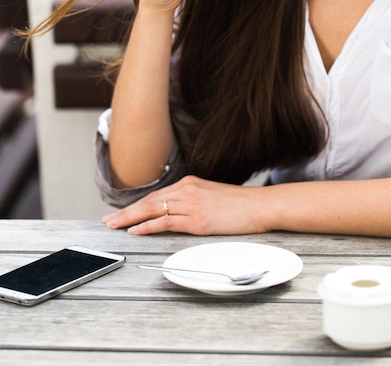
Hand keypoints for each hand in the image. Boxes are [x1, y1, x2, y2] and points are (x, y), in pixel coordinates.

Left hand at [102, 175, 270, 234]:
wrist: (258, 206)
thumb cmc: (238, 204)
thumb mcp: (211, 195)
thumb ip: (192, 199)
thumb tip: (176, 210)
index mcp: (189, 183)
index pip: (156, 194)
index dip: (136, 205)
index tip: (121, 212)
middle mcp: (187, 190)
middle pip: (149, 201)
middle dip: (126, 212)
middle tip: (108, 220)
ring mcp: (191, 204)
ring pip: (153, 210)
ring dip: (130, 219)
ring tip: (114, 226)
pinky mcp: (197, 219)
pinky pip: (166, 222)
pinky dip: (148, 226)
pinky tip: (136, 230)